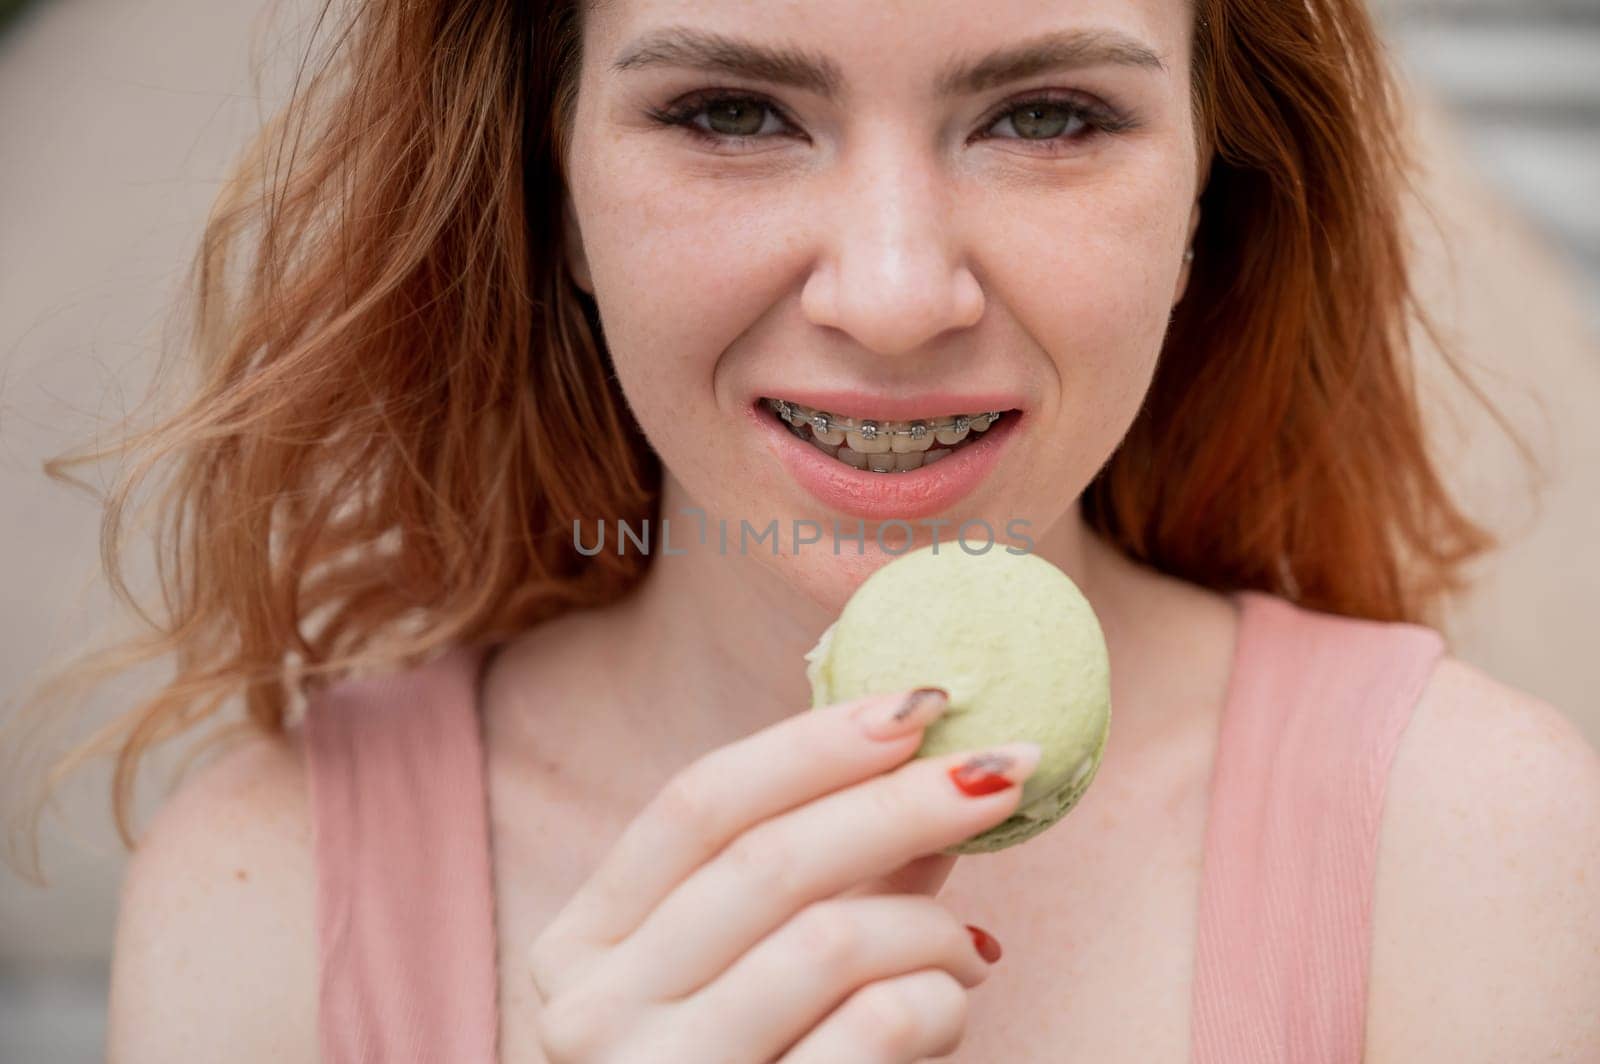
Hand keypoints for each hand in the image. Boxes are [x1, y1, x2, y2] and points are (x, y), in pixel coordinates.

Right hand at [527, 686, 1040, 1062]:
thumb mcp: (735, 974)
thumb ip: (817, 880)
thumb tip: (930, 764)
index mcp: (582, 946)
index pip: (696, 805)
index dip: (811, 744)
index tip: (915, 703)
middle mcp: (595, 1012)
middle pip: (769, 860)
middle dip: (904, 799)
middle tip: (1004, 766)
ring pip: (830, 939)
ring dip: (931, 924)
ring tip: (966, 946)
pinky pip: (876, 1026)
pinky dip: (938, 1000)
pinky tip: (950, 1004)